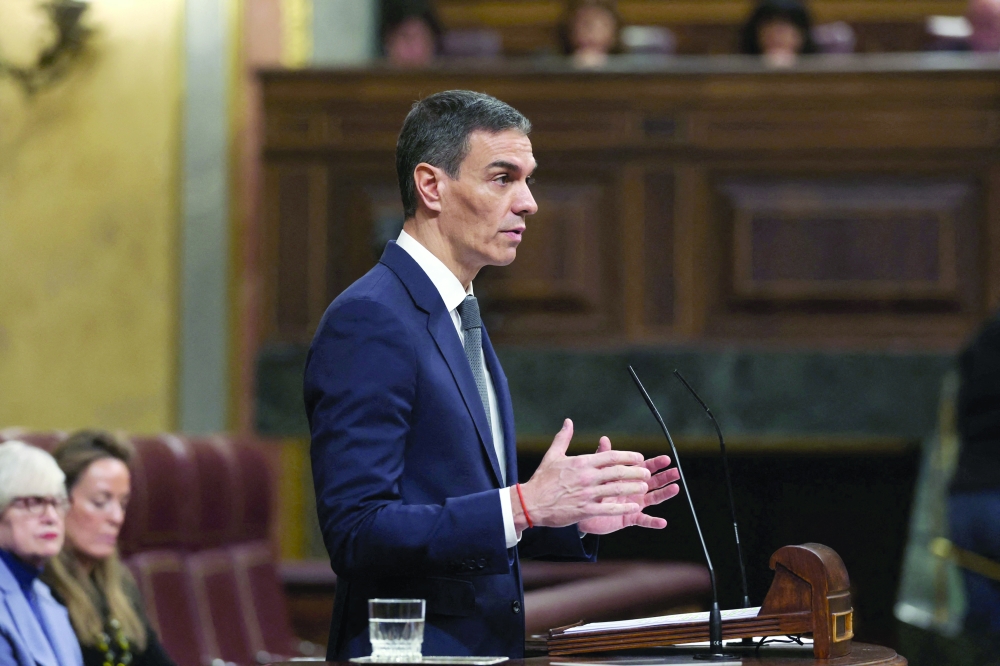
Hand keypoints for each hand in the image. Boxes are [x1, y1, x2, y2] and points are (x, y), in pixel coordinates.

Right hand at [512, 419, 651, 530]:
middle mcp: (587, 477)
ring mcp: (587, 494)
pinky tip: (634, 506)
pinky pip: (608, 508)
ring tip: (644, 487)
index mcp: (581, 462)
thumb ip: (564, 438)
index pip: (610, 456)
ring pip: (616, 489)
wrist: (531, 502)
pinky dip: (622, 507)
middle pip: (617, 472)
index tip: (639, 458)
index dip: (627, 456)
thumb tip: (568, 422)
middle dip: (635, 472)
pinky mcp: (585, 510)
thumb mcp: (552, 455)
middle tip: (647, 472)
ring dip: (632, 488)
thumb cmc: (542, 479)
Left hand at [576, 438, 680, 534]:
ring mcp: (633, 504)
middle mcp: (634, 490)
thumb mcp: (598, 472)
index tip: (666, 459)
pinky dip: (653, 522)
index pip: (645, 468)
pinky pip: (643, 520)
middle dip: (665, 476)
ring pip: (653, 498)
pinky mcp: (629, 517)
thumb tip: (604, 439)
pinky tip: (662, 522)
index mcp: (628, 478)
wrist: (582, 511)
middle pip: (653, 482)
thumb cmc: (592, 490)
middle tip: (676, 471)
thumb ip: (604, 457)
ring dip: (665, 494)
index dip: (656, 463)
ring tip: (675, 488)